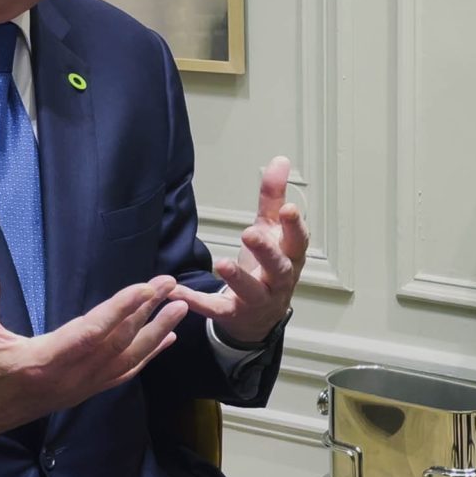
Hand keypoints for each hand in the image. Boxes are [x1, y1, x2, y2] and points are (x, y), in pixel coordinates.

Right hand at [0, 264, 186, 458]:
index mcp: (44, 362)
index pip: (92, 332)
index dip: (121, 309)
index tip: (146, 288)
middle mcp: (68, 379)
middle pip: (117, 343)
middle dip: (147, 312)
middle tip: (170, 284)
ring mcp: (77, 389)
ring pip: (125, 360)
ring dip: (154, 333)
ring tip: (179, 308)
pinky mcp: (79, 393)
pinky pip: (120, 374)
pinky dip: (145, 357)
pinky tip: (163, 341)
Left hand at [169, 155, 308, 344]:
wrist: (262, 316)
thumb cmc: (269, 267)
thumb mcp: (271, 230)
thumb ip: (272, 197)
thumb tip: (280, 160)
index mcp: (289, 256)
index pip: (297, 241)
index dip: (295, 226)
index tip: (289, 208)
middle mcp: (278, 280)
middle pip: (278, 267)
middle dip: (266, 251)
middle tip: (250, 234)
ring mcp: (257, 299)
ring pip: (251, 291)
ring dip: (237, 278)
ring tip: (222, 263)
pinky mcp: (233, 314)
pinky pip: (216, 309)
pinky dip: (198, 302)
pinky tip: (178, 292)